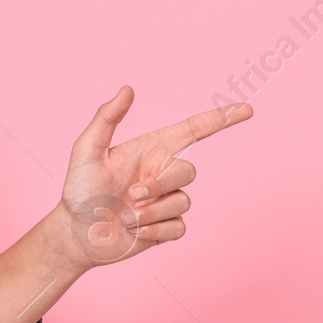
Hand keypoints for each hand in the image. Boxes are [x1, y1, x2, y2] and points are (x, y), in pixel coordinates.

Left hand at [57, 87, 251, 268]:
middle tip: (131, 195)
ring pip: (183, 202)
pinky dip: (155, 230)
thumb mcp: (87, 150)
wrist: (76, 233)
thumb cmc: (79, 190)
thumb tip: (127, 89)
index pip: (194, 130)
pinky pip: (178, 227)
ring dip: (151, 211)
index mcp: (151, 150)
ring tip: (125, 216)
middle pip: (188, 172)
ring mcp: (166, 201)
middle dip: (161, 185)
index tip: (247, 110)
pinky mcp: (166, 227)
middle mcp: (162, 172)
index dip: (221, 119)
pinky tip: (134, 231)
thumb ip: (106, 118)